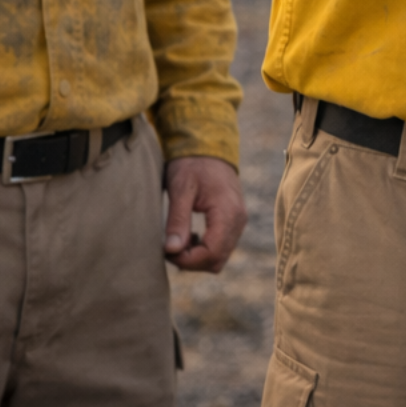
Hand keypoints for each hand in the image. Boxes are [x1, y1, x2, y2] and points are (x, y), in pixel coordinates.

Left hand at [164, 156, 246, 272]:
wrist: (209, 145)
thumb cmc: (192, 163)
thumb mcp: (180, 189)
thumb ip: (177, 220)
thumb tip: (172, 250)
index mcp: (227, 212)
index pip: (211, 253)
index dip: (187, 260)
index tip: (166, 251)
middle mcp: (238, 220)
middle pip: (217, 260)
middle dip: (191, 261)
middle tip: (169, 246)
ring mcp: (239, 221)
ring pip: (220, 257)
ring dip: (198, 256)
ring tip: (178, 240)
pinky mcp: (235, 220)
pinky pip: (223, 246)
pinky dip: (205, 249)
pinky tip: (191, 236)